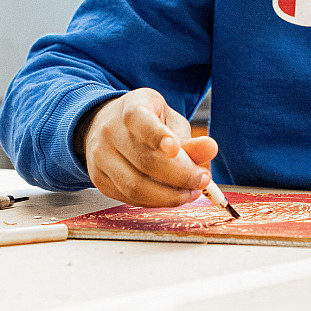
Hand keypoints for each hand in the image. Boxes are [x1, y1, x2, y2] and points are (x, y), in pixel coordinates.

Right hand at [76, 88, 218, 206]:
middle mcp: (110, 132)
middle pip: (144, 161)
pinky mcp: (99, 180)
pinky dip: (155, 202)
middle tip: (202, 180)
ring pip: (135, 186)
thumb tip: (210, 149)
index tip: (175, 148)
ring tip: (191, 192)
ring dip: (169, 195)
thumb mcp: (169, 119)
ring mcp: (101, 158)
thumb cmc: (146, 121)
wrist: (105, 124)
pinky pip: (130, 198)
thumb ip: (189, 138)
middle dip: (179, 175)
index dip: (157, 136)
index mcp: (131, 108)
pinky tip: (172, 196)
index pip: (140, 121)